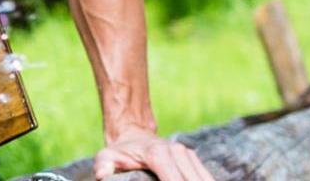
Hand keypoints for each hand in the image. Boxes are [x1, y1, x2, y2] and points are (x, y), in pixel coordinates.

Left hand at [94, 128, 212, 180]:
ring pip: (204, 179)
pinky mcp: (193, 159)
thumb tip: (103, 176)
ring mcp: (187, 154)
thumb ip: (104, 167)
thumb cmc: (119, 151)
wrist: (132, 134)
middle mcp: (177, 152)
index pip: (174, 180)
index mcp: (158, 154)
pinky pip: (205, 177)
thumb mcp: (106, 157)